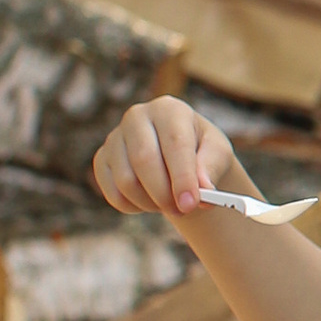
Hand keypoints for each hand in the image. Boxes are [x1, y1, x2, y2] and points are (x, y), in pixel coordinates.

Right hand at [92, 99, 252, 218]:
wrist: (180, 155)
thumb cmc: (202, 152)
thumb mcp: (217, 154)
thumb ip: (212, 168)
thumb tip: (203, 189)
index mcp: (169, 109)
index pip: (174, 143)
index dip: (183, 177)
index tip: (191, 203)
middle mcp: (137, 117)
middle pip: (144, 160)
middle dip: (164, 193)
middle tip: (182, 211)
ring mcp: (115, 137)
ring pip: (126, 180)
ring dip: (150, 202)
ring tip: (170, 203)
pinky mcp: (102, 159)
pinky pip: (113, 193)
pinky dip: (134, 206)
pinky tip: (150, 201)